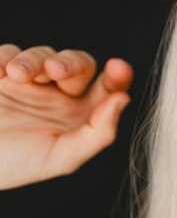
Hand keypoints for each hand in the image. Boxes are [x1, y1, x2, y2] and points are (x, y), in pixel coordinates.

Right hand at [0, 44, 132, 190]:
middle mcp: (60, 96)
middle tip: (54, 71)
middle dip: (69, 62)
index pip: (108, 89)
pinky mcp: (1, 72)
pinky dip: (5, 58)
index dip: (118, 76)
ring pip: (43, 54)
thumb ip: (98, 133)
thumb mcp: (62, 157)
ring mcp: (30, 82)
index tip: (118, 67)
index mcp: (81, 115)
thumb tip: (123, 100)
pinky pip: (9, 52)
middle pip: (78, 64)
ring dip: (32, 60)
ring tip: (16, 76)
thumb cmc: (16, 165)